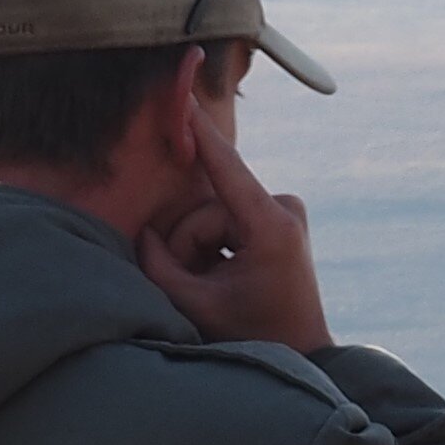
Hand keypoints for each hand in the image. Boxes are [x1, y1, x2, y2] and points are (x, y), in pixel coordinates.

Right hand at [134, 93, 331, 350]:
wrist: (302, 352)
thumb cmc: (252, 333)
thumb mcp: (195, 303)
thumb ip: (158, 263)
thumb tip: (142, 232)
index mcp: (272, 225)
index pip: (226, 167)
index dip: (199, 130)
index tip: (184, 92)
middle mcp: (285, 209)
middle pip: (205, 209)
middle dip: (188, 247)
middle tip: (202, 287)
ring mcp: (285, 211)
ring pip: (211, 216)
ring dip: (199, 250)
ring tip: (217, 286)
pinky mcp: (278, 215)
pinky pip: (225, 219)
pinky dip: (213, 246)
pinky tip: (226, 275)